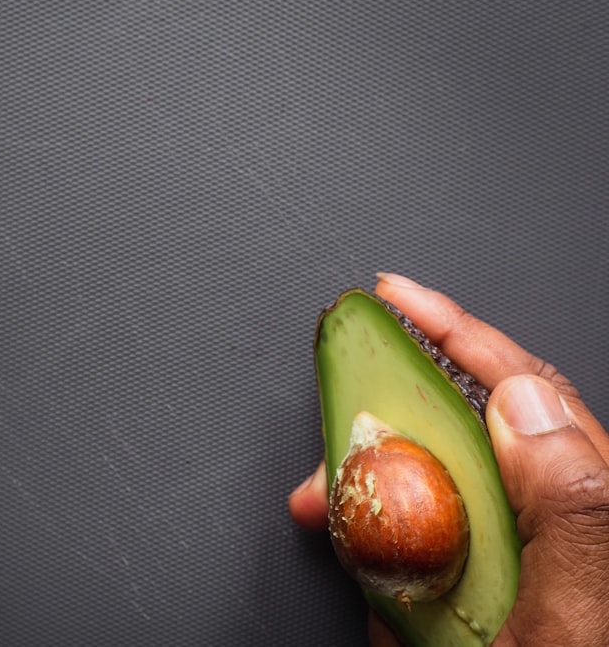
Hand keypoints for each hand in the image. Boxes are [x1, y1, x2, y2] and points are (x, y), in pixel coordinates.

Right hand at [289, 273, 608, 645]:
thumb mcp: (577, 626)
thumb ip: (572, 511)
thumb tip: (523, 400)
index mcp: (595, 503)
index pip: (522, 386)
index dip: (455, 328)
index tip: (390, 295)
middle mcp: (563, 516)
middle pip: (465, 429)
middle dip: (382, 430)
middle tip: (327, 458)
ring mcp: (523, 551)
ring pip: (432, 488)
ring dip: (373, 501)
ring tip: (328, 519)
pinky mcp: (489, 583)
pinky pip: (421, 550)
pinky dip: (383, 560)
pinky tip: (379, 593)